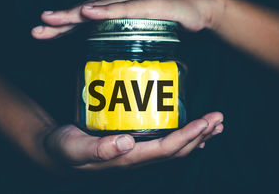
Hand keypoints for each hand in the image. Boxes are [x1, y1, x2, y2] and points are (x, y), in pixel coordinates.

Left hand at [31, 0, 225, 38]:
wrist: (198, 6)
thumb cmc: (167, 17)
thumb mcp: (140, 31)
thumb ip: (124, 41)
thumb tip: (106, 59)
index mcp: (115, 9)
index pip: (84, 19)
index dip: (62, 26)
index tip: (40, 34)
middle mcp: (120, 0)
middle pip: (85, 11)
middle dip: (60, 20)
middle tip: (38, 28)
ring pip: (99, 7)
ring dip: (75, 13)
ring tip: (53, 19)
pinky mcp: (150, 3)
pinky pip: (124, 8)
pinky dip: (106, 10)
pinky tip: (90, 12)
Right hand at [44, 112, 222, 170]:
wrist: (60, 153)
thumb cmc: (66, 149)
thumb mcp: (75, 147)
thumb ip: (98, 147)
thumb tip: (126, 142)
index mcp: (128, 159)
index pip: (165, 150)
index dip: (187, 137)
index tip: (204, 123)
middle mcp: (138, 157)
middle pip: (177, 150)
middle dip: (200, 135)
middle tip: (218, 119)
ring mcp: (138, 152)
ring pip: (175, 147)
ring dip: (198, 136)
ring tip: (215, 124)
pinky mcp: (135, 144)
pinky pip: (165, 142)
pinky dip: (183, 135)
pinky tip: (193, 131)